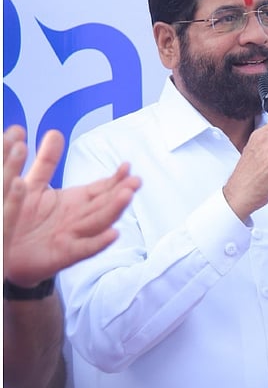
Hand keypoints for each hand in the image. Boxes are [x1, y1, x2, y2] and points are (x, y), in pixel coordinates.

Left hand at [3, 126, 140, 286]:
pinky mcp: (63, 255)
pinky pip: (84, 249)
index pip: (101, 189)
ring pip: (99, 222)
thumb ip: (46, 161)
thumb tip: (55, 132)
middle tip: (135, 181)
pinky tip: (113, 234)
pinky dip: (99, 243)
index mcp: (74, 202)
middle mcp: (79, 218)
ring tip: (127, 196)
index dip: (115, 179)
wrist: (5, 249)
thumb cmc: (20, 218)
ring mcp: (74, 237)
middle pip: (105, 204)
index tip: (127, 166)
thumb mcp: (33, 185)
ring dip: (114, 210)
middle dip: (121, 192)